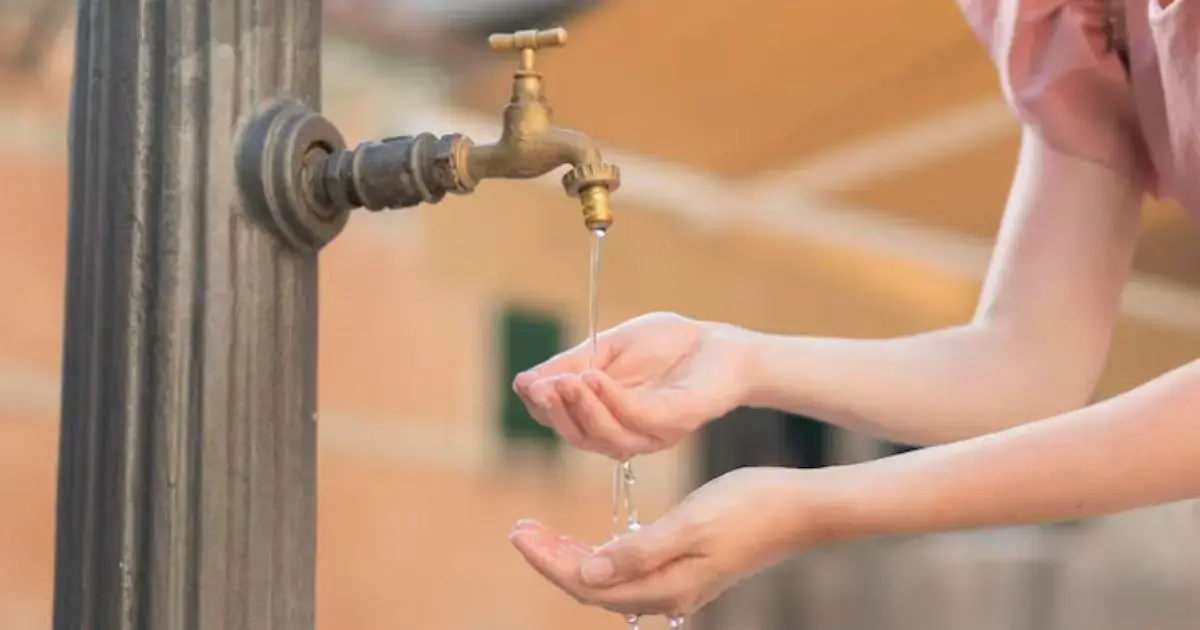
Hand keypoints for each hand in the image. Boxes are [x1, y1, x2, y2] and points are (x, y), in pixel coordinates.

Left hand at [508, 467, 830, 617]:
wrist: (800, 507)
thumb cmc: (750, 506)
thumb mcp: (691, 523)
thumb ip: (639, 551)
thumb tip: (587, 571)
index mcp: (666, 585)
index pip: (588, 582)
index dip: (549, 560)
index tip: (518, 531)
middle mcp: (668, 593)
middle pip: (592, 586)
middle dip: (552, 559)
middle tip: (519, 529)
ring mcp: (678, 583)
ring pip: (608, 580)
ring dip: (572, 557)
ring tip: (540, 533)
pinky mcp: (686, 569)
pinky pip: (629, 571)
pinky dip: (601, 555)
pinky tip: (590, 541)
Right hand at [512, 312, 751, 459]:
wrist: (718, 342)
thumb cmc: (666, 345)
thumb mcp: (607, 349)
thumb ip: (571, 365)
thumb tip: (523, 382)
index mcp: (605, 418)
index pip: (562, 422)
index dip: (541, 406)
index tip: (526, 383)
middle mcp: (626, 433)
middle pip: (579, 436)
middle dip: (556, 412)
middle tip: (541, 386)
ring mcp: (651, 433)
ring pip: (605, 436)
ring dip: (581, 407)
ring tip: (566, 380)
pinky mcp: (674, 421)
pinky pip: (636, 419)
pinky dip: (610, 399)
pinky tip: (595, 377)